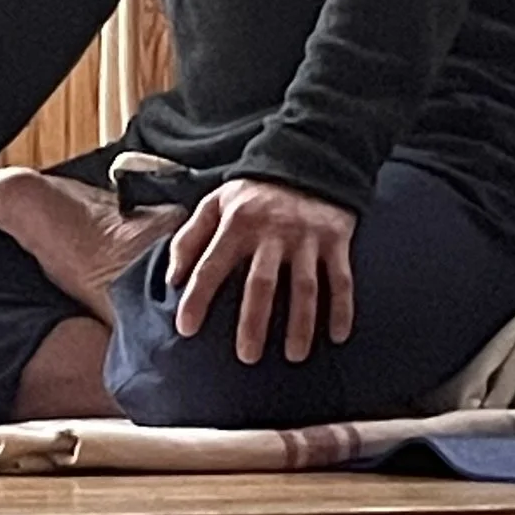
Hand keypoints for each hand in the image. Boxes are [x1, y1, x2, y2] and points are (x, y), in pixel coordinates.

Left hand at [167, 179, 357, 366]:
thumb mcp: (215, 203)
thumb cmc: (253, 194)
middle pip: (262, 283)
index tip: (186, 329)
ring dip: (301, 324)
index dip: (197, 297)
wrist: (308, 158)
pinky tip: (338, 337)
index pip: (212, 264)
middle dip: (254, 322)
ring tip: (295, 356)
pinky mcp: (336, 240)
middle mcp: (272, 232)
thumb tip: (172, 279)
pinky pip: (341, 279)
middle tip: (247, 357)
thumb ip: (189, 238)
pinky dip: (342, 309)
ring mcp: (307, 238)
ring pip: (305, 287)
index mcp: (237, 223)